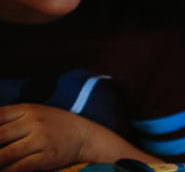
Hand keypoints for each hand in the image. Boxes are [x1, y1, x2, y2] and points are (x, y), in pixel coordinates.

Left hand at [0, 104, 156, 170]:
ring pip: (4, 155)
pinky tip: (4, 170)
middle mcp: (33, 122)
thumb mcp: (36, 112)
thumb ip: (12, 117)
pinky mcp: (45, 157)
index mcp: (28, 109)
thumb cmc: (56, 124)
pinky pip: (18, 168)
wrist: (86, 135)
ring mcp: (40, 140)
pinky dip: (7, 171)